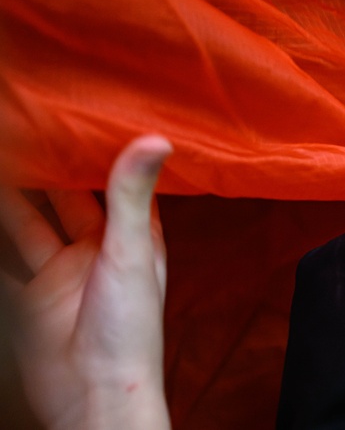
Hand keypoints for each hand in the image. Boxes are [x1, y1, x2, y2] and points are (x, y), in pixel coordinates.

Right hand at [0, 136, 172, 429]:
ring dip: (9, 202)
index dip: (97, 156)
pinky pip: (4, 267)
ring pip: (27, 228)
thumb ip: (131, 195)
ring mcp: (60, 276)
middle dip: (42, 174)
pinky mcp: (30, 302)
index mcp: (132, 237)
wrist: (94, 394)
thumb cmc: (129, 326)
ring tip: (0, 165)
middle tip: (19, 137)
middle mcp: (96, 252)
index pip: (115, 186)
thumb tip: (157, 138)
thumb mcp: (130, 251)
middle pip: (64, 203)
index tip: (75, 120)